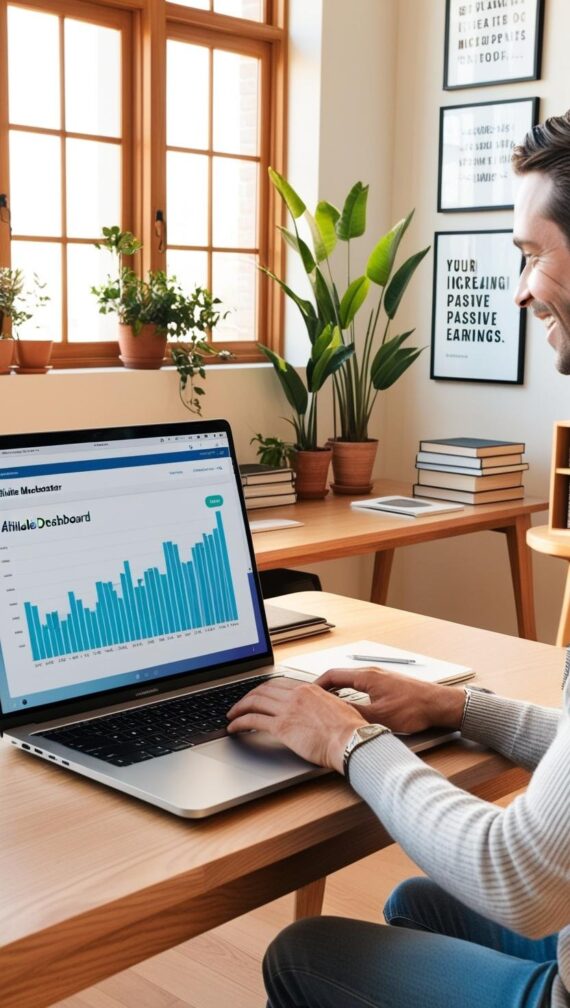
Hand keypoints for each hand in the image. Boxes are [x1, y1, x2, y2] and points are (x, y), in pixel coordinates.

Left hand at [226, 676, 366, 772]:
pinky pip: (252, 721)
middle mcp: (295, 695)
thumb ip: (320, 704)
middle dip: (247, 696)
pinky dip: (239, 723)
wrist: (351, 741)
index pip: (278, 683)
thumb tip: (315, 709)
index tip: (257, 695)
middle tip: (239, 705)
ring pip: (254, 702)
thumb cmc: (348, 730)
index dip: (263, 689)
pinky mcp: (282, 727)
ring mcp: (287, 710)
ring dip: (239, 708)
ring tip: (231, 716)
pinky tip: (234, 728)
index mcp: (308, 689)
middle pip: (262, 690)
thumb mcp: (335, 707)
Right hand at [316, 667, 465, 734]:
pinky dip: (349, 692)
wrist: (439, 704)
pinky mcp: (387, 684)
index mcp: (367, 676)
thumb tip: (335, 716)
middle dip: (324, 688)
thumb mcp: (380, 716)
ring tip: (326, 704)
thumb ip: (355, 714)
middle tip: (311, 700)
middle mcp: (371, 672)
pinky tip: (350, 704)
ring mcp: (380, 677)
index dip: (316, 685)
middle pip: (339, 676)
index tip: (305, 693)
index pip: (333, 675)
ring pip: (350, 681)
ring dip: (337, 690)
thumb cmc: (414, 708)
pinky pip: (360, 685)